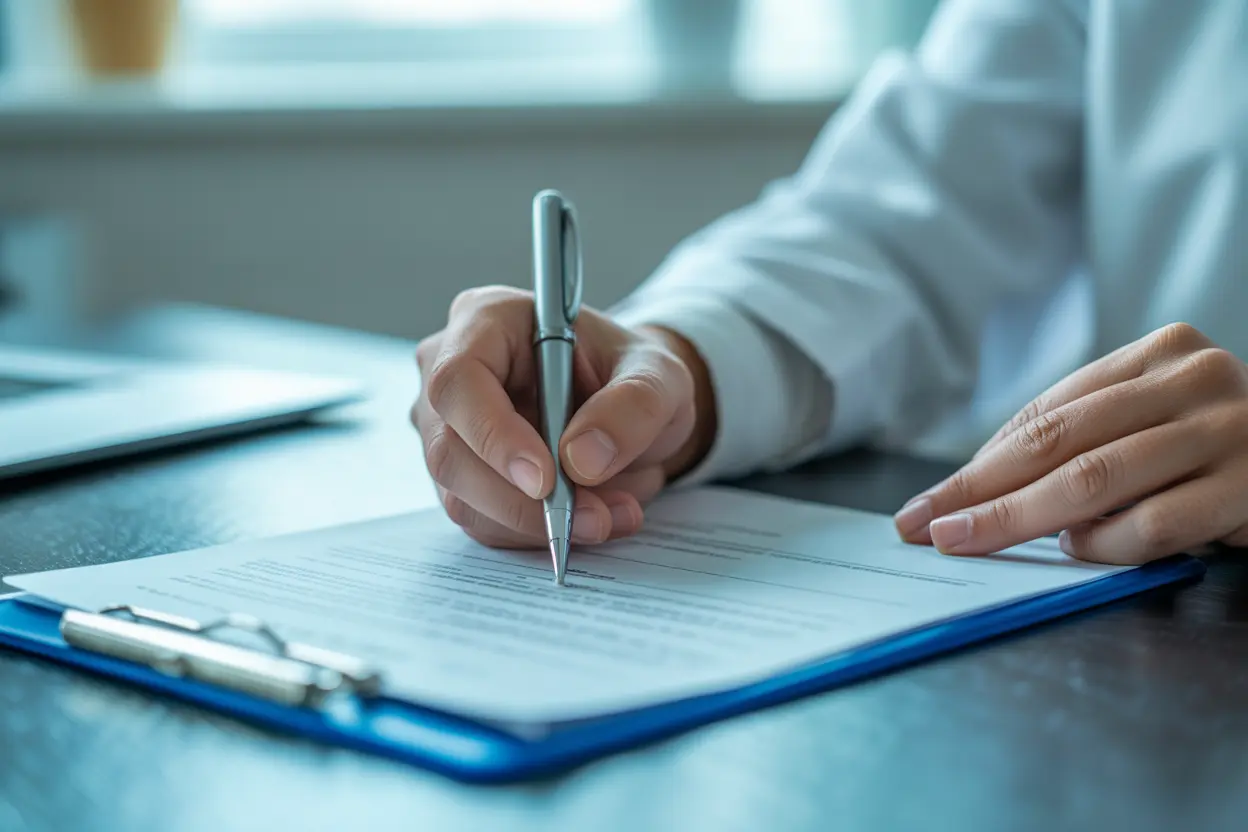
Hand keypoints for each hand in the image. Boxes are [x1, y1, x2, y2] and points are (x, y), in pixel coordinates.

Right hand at [412, 286, 715, 547]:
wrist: (626, 407)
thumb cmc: (630, 373)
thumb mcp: (659, 375)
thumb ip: (633, 406)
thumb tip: (581, 460)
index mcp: (487, 320)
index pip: (459, 380)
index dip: (493, 435)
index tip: (545, 481)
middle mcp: (449, 371)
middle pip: (450, 451)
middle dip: (524, 501)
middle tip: (595, 517)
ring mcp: (447, 428)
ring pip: (464, 498)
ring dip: (538, 523)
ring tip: (612, 514)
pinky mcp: (460, 476)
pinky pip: (483, 520)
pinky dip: (536, 532)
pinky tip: (589, 516)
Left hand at [894, 323, 1247, 563]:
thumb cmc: (1216, 450)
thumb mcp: (1150, 426)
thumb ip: (1084, 443)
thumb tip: (979, 494)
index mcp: (1155, 355)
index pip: (1045, 415)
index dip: (977, 465)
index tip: (924, 505)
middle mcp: (1192, 380)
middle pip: (1059, 443)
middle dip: (981, 492)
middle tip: (926, 526)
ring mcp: (1227, 429)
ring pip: (1097, 479)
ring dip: (1021, 519)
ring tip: (972, 541)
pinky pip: (1157, 522)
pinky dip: (1106, 543)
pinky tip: (1076, 549)